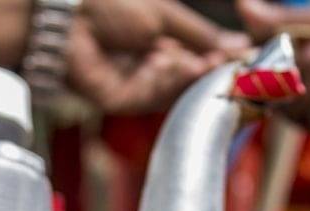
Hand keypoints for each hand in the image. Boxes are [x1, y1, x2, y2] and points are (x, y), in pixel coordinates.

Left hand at [68, 0, 249, 113]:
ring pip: (172, 92)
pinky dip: (162, 80)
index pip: (196, 57)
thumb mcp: (166, 14)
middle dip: (204, 70)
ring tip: (188, 58)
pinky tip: (163, 63)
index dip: (216, 58)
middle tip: (221, 63)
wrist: (69, 17)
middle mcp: (146, 65)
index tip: (240, 56)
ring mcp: (133, 85)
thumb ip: (200, 34)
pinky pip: (151, 98)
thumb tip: (237, 44)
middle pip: (187, 80)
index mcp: (157, 41)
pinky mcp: (119, 102)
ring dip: (184, 75)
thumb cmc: (110, 5)